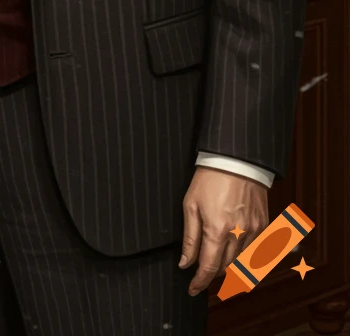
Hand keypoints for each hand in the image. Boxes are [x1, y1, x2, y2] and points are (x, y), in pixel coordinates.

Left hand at [180, 168, 268, 295]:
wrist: (236, 160)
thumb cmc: (210, 178)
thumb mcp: (191, 205)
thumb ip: (190, 237)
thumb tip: (185, 263)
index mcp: (217, 230)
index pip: (209, 268)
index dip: (200, 282)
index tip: (192, 289)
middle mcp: (238, 235)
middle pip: (226, 268)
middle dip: (212, 273)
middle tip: (201, 272)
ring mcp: (254, 231)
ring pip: (241, 262)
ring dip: (228, 266)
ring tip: (216, 261)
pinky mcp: (263, 226)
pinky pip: (255, 251)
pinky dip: (243, 255)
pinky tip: (234, 251)